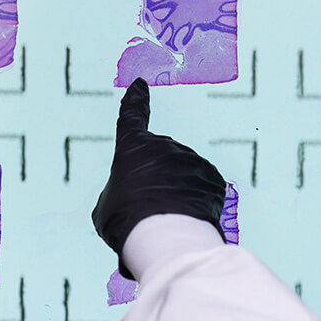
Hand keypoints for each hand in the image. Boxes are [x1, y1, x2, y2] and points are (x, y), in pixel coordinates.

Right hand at [93, 78, 226, 278]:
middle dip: (156, 182)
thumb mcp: (107, 206)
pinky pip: (203, 189)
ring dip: (176, 195)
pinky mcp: (213, 177)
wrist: (165, 235)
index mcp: (133, 147)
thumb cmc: (127, 220)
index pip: (131, 116)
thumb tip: (136, 196)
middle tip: (148, 209)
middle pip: (159, 162)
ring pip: (183, 177)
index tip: (139, 85)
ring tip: (167, 220)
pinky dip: (196, 203)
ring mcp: (191, 159)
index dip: (134, 101)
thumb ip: (121, 192)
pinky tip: (188, 219)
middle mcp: (164, 146)